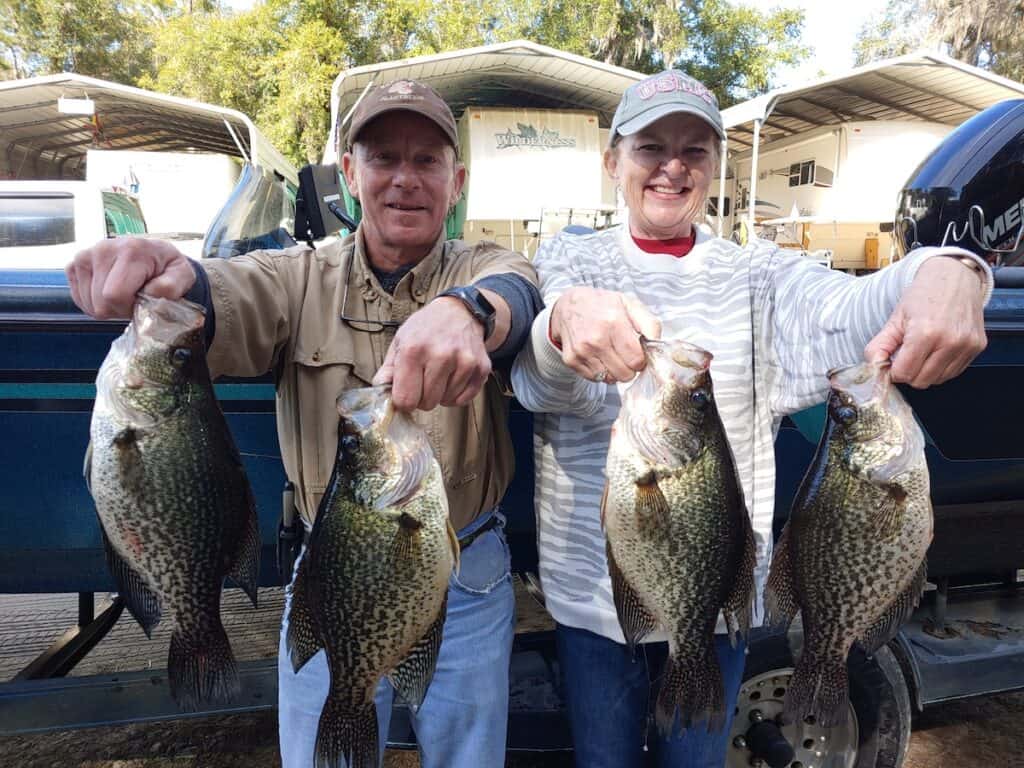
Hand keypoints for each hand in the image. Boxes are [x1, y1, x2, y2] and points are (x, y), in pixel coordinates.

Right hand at [66, 238, 195, 318]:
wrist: (154, 254)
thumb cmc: (167, 267)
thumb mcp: (182, 275)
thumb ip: (171, 286)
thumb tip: (152, 292)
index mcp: (130, 251)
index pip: (114, 295)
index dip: (128, 308)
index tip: (141, 302)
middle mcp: (103, 249)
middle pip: (100, 303)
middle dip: (118, 309)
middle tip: (134, 299)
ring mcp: (85, 255)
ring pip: (88, 303)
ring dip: (107, 307)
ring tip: (123, 293)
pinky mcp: (75, 264)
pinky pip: (78, 298)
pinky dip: (94, 302)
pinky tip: (109, 292)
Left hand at [372, 297, 490, 410]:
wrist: (460, 312)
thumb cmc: (426, 329)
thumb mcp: (400, 342)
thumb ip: (388, 371)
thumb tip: (381, 394)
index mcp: (414, 350)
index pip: (405, 399)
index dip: (403, 400)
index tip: (406, 392)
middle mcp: (440, 355)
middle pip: (427, 404)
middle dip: (423, 397)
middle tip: (424, 379)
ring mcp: (464, 362)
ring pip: (446, 402)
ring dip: (441, 393)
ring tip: (440, 372)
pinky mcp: (480, 368)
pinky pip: (464, 399)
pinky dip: (456, 393)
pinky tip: (453, 376)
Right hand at [549, 288, 660, 382]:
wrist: (568, 305)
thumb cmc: (602, 305)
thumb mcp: (630, 304)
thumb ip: (649, 324)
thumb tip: (658, 345)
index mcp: (614, 323)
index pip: (636, 360)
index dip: (641, 361)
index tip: (638, 355)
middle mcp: (596, 339)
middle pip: (624, 374)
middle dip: (629, 368)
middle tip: (625, 355)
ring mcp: (582, 351)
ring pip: (609, 379)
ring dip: (614, 371)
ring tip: (611, 354)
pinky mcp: (571, 360)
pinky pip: (594, 378)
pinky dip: (600, 371)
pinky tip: (598, 356)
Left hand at [864, 257, 986, 387]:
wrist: (954, 276)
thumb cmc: (924, 294)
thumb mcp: (895, 318)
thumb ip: (879, 346)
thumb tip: (873, 368)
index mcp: (925, 333)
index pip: (904, 374)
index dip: (893, 371)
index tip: (891, 362)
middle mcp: (950, 342)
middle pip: (921, 381)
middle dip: (908, 372)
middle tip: (906, 355)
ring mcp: (967, 346)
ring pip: (938, 380)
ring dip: (925, 372)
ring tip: (922, 350)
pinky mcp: (978, 347)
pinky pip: (954, 372)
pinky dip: (941, 368)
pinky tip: (937, 350)